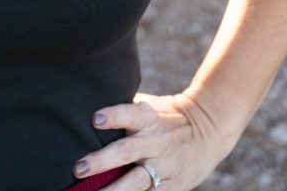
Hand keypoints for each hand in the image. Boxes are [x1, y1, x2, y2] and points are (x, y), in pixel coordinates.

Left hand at [72, 91, 236, 190]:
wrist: (208, 129)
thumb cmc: (167, 115)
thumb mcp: (150, 106)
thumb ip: (125, 108)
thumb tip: (89, 104)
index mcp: (147, 118)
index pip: (128, 114)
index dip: (113, 116)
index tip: (95, 119)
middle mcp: (154, 142)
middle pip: (125, 151)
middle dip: (101, 161)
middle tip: (79, 167)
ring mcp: (163, 166)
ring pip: (136, 181)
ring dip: (113, 190)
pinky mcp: (172, 185)